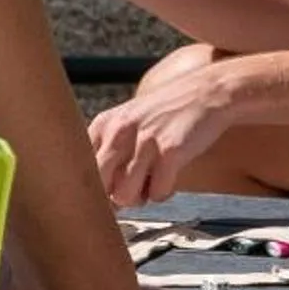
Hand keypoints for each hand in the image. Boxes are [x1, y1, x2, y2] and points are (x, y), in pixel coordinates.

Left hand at [88, 67, 238, 205]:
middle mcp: (119, 130)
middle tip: (132, 189)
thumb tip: (96, 194)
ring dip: (141, 197)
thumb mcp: (128, 121)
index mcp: (104, 124)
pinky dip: (164, 192)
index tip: (104, 193)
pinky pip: (157, 193)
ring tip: (152, 180)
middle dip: (114, 197)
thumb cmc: (168, 112)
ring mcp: (144, 140)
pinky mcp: (170, 151)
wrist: (209, 91)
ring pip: (125, 196)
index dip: (92, 188)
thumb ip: (108, 150)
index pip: (80, 169)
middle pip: (99, 187)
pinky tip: (170, 176)